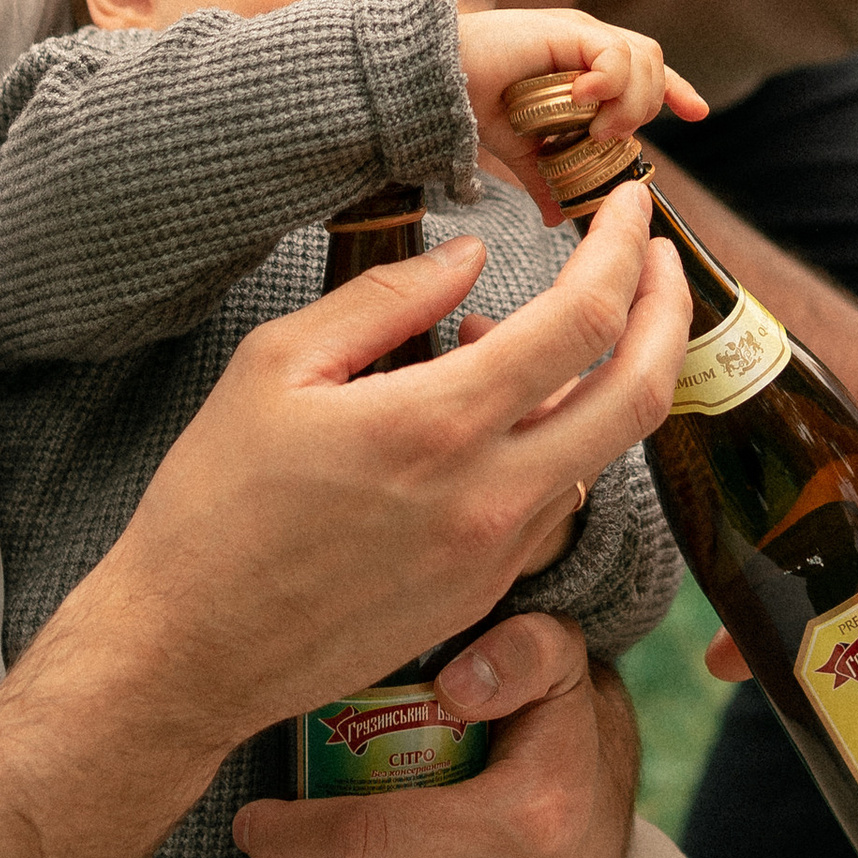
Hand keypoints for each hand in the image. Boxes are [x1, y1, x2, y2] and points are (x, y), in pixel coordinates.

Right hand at [92, 186, 688, 780]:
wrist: (187, 653)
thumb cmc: (212, 503)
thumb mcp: (276, 366)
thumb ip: (387, 298)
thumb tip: (472, 258)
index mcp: (437, 424)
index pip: (584, 318)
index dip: (625, 248)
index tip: (630, 204)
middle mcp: (490, 496)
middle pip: (638, 393)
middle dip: (670, 311)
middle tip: (660, 257)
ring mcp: (496, 555)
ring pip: (597, 452)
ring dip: (591, 381)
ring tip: (514, 338)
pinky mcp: (486, 596)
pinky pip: (553, 504)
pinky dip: (549, 444)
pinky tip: (489, 420)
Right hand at [457, 7, 707, 213]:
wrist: (430, 81)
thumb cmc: (470, 104)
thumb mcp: (521, 151)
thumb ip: (546, 177)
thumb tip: (559, 216)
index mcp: (584, 66)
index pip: (648, 70)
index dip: (675, 90)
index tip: (696, 114)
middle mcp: (588, 44)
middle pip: (654, 65)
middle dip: (647, 106)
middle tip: (608, 139)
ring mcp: (579, 33)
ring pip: (643, 57)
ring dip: (629, 100)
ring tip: (596, 127)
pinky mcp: (567, 30)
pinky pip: (614, 52)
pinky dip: (610, 82)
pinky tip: (583, 101)